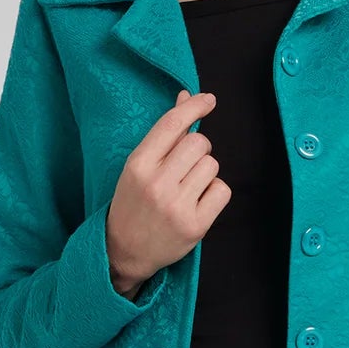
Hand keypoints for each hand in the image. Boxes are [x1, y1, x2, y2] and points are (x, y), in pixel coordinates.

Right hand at [106, 90, 231, 294]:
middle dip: (199, 149)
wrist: (125, 251)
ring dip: (206, 173)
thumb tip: (186, 96)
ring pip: (212, 166)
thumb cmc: (134, 203)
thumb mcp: (139, 166)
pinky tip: (198, 202)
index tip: (209, 100)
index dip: (194, 106)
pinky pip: (223, 190)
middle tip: (186, 166)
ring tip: (188, 188)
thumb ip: (164, 134)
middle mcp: (157, 183)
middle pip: (199, 143)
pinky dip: (215, 193)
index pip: (172, 124)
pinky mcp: (195, 225)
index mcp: (138, 164)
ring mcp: (177, 206)